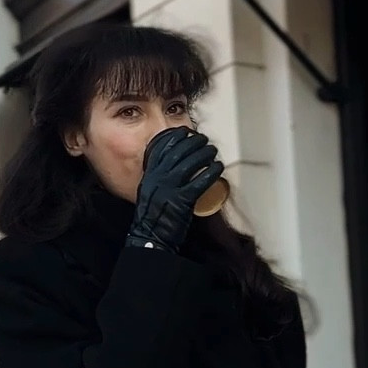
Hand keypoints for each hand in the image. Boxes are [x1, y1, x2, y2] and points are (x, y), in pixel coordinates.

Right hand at [125, 128, 223, 253]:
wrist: (150, 236)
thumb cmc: (153, 216)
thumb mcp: (150, 189)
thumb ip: (158, 176)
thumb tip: (173, 165)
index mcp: (149, 174)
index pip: (162, 147)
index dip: (175, 137)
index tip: (185, 132)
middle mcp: (158, 178)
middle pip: (179, 152)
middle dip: (194, 142)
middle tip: (204, 140)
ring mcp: (169, 188)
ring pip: (190, 163)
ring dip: (205, 154)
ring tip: (213, 151)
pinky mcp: (182, 200)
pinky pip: (200, 181)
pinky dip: (211, 172)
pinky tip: (217, 168)